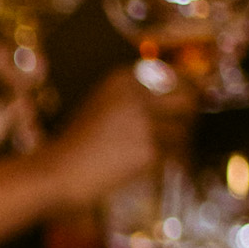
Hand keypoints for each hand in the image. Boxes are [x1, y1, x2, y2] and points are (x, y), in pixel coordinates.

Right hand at [40, 65, 190, 206]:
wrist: (57, 171)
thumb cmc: (75, 144)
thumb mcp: (101, 106)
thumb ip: (134, 100)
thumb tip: (174, 102)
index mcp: (123, 79)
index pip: (174, 76)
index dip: (186, 90)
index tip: (189, 102)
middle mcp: (137, 95)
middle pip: (188, 99)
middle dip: (191, 115)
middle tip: (186, 127)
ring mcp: (144, 122)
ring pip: (184, 131)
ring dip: (179, 143)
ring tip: (164, 152)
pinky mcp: (149, 150)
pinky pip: (174, 155)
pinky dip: (169, 162)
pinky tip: (153, 166)